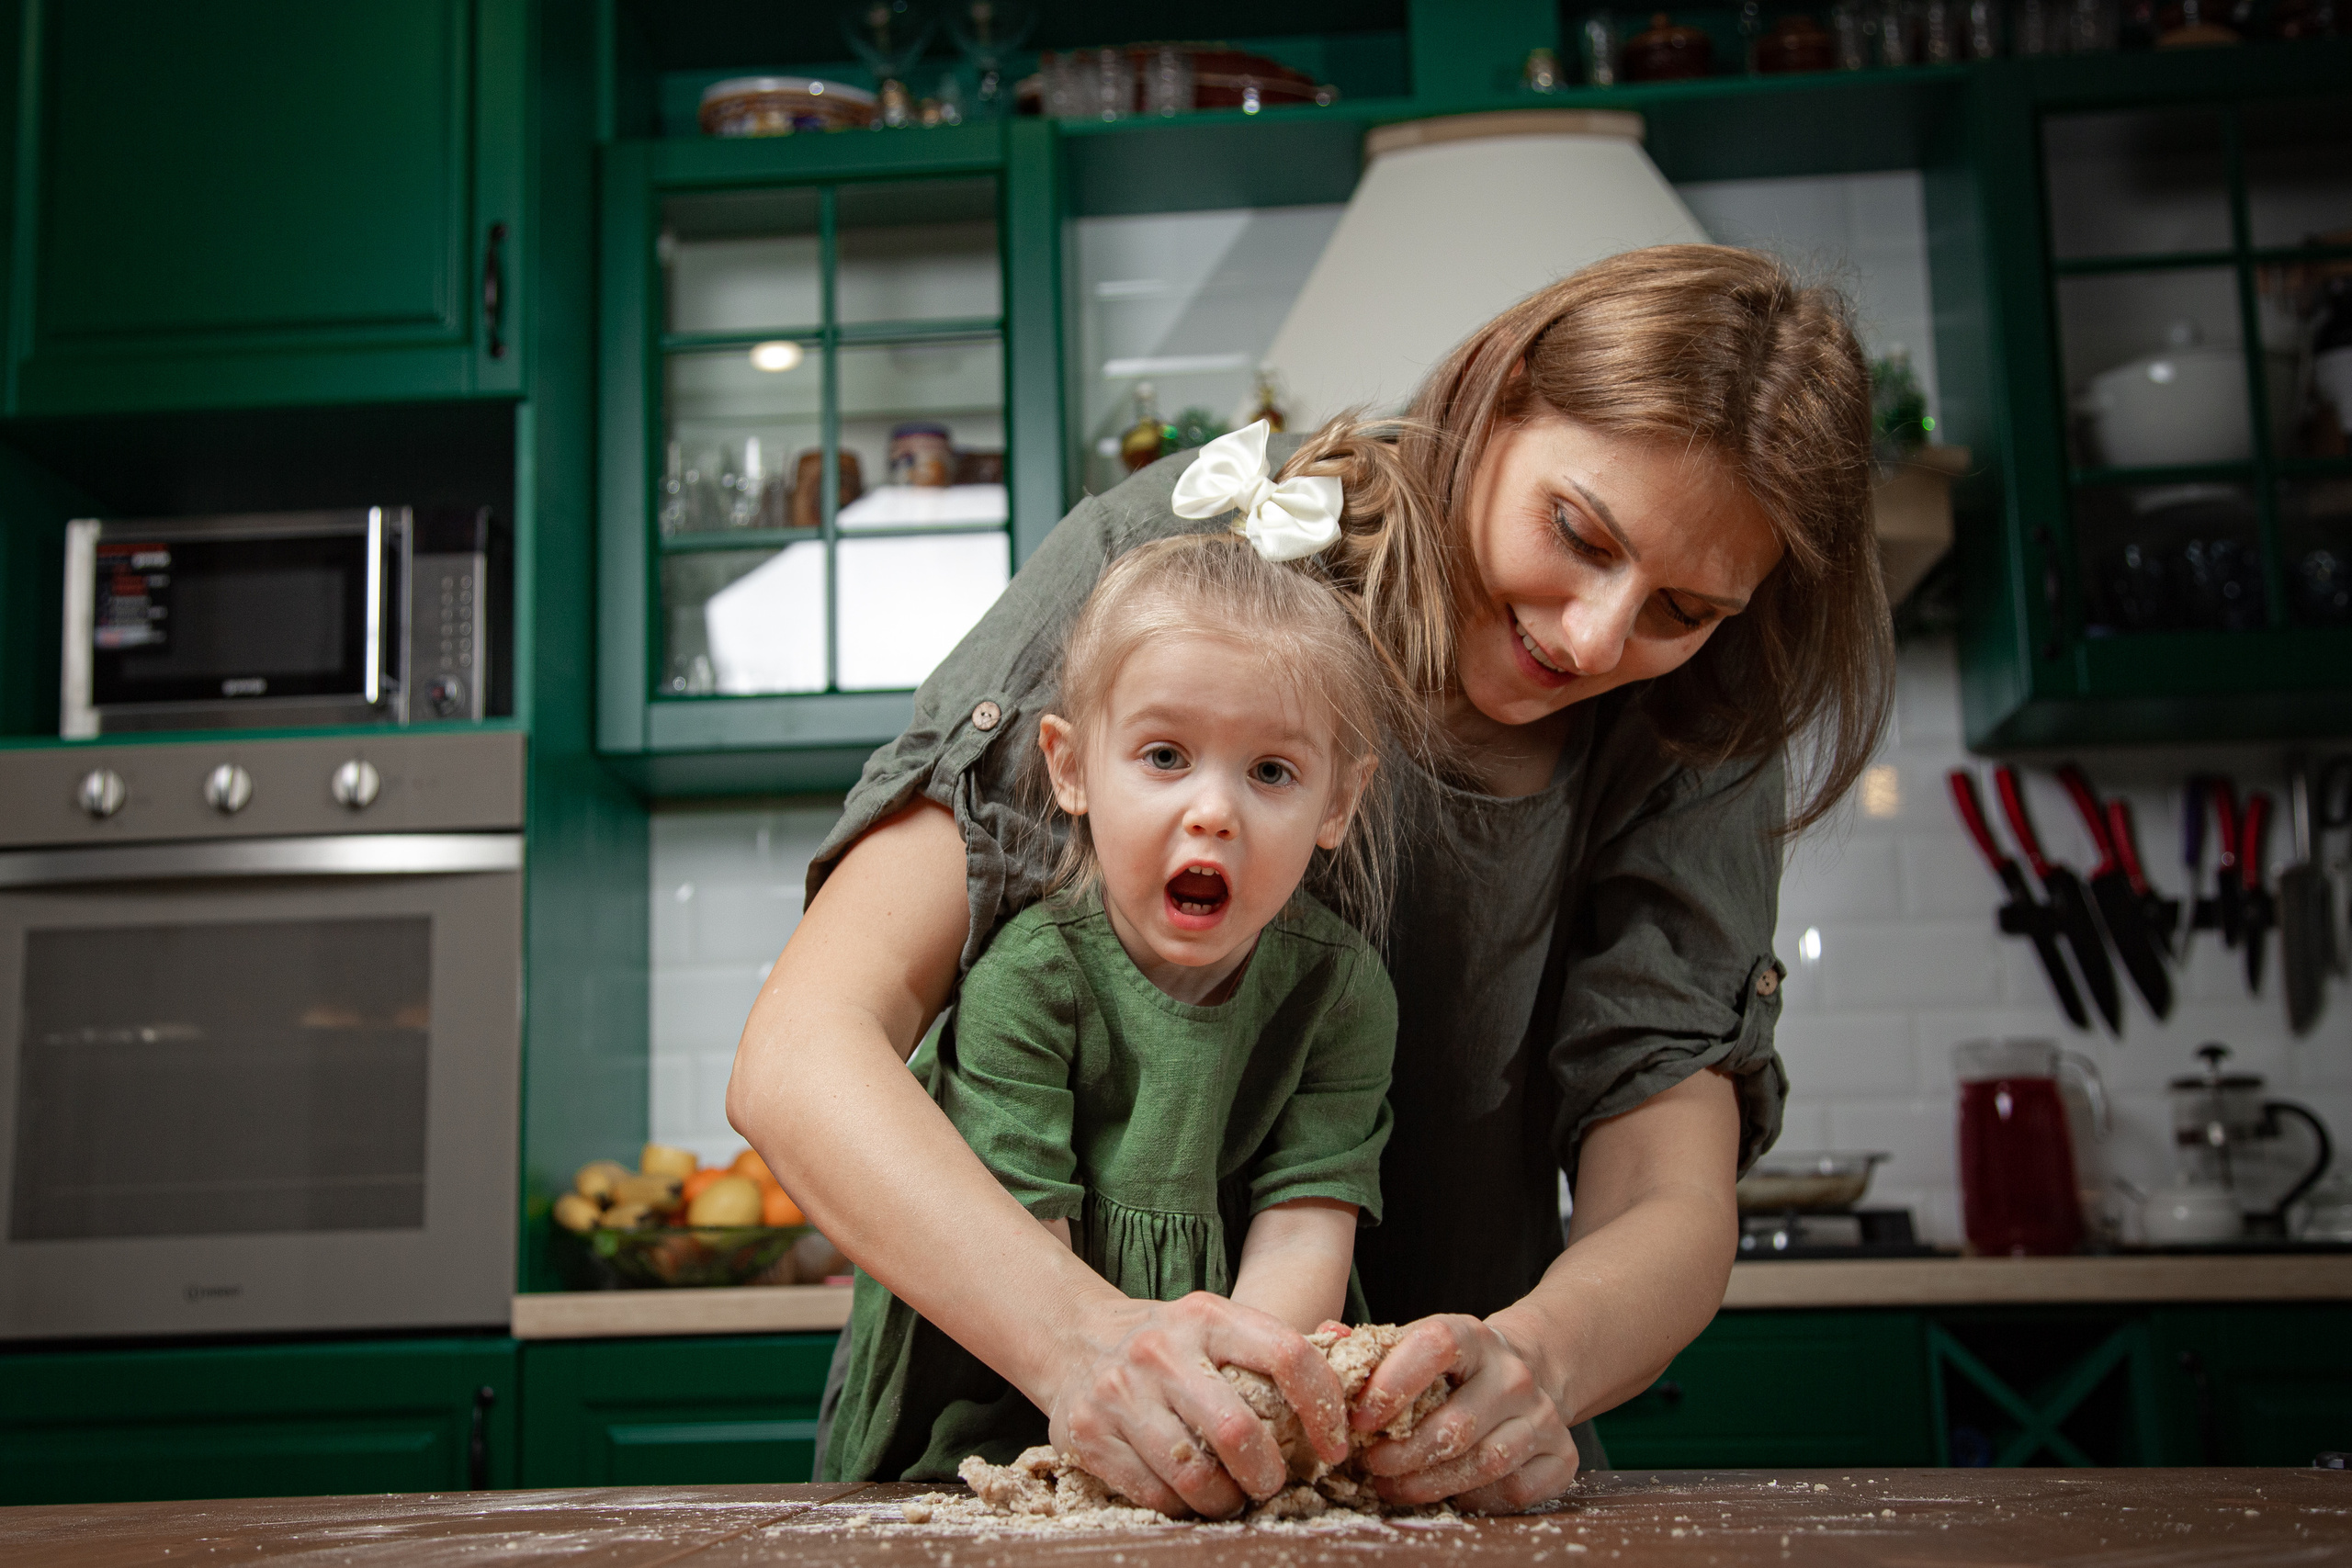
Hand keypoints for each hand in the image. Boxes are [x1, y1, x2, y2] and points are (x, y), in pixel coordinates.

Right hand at [1047, 1291, 1348, 1518]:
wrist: (1072, 1338)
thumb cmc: (1167, 1342)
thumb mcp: (1216, 1323)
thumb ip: (1277, 1342)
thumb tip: (1346, 1340)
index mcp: (1207, 1316)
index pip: (1287, 1356)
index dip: (1323, 1408)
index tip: (1333, 1447)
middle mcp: (1161, 1351)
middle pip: (1237, 1431)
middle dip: (1267, 1474)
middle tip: (1271, 1484)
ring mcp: (1120, 1394)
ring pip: (1194, 1474)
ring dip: (1225, 1501)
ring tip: (1231, 1497)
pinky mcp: (1088, 1434)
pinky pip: (1154, 1494)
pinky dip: (1182, 1507)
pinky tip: (1190, 1496)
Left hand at [1352, 1315, 1579, 1512]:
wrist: (1528, 1371)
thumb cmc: (1451, 1368)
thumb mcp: (1416, 1344)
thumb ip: (1370, 1347)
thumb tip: (1328, 1337)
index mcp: (1472, 1336)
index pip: (1435, 1346)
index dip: (1392, 1383)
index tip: (1361, 1418)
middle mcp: (1514, 1373)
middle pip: (1456, 1424)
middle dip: (1403, 1454)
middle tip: (1370, 1466)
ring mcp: (1543, 1415)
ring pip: (1485, 1462)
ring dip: (1430, 1484)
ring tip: (1392, 1487)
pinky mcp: (1562, 1454)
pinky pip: (1515, 1490)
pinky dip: (1476, 1498)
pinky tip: (1449, 1493)